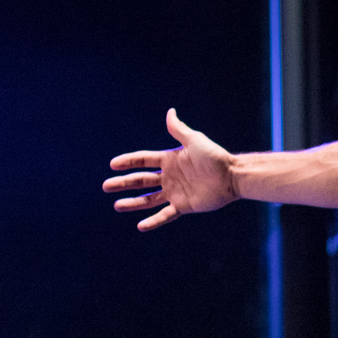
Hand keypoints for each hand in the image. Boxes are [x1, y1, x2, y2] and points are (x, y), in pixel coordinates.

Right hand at [103, 108, 239, 230]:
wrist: (232, 176)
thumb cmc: (215, 156)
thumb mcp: (194, 140)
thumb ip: (179, 129)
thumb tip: (170, 111)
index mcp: (169, 160)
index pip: (143, 161)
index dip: (128, 162)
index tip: (113, 165)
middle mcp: (169, 177)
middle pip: (141, 181)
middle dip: (124, 183)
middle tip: (106, 187)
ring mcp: (175, 192)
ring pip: (149, 199)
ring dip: (133, 203)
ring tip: (117, 205)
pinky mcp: (183, 206)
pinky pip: (165, 215)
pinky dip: (153, 221)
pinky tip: (140, 226)